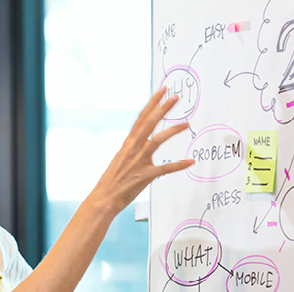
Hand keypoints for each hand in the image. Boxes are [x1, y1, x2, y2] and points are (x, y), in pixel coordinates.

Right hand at [86, 87, 193, 213]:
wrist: (104, 197)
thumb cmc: (112, 180)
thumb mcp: (120, 158)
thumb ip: (131, 149)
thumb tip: (138, 142)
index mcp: (127, 143)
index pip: (141, 118)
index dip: (152, 103)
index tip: (161, 91)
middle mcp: (133, 148)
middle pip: (149, 123)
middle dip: (162, 108)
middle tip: (175, 97)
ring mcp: (139, 161)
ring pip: (157, 140)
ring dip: (173, 130)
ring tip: (186, 123)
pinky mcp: (145, 176)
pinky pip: (165, 169)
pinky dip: (179, 165)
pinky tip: (190, 161)